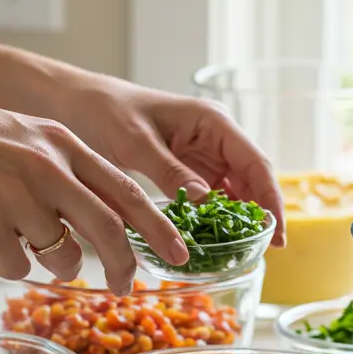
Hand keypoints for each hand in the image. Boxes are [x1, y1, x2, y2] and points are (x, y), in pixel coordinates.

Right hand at [0, 85, 187, 290]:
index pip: (127, 192)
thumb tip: (104, 221)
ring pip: (63, 255)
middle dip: (126, 266)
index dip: (159, 228)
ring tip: (29, 244)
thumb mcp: (26, 137)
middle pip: (109, 230)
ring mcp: (15, 195)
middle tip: (127, 286)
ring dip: (57, 264)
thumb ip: (67, 172)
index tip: (180, 254)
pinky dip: (9, 263)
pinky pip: (16, 265)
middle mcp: (47, 167)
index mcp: (62, 143)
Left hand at [42, 73, 285, 245]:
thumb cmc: (105, 112)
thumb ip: (172, 172)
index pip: (255, 163)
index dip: (270, 200)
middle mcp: (215, 136)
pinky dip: (215, 216)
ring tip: (244, 250)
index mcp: (212, 121)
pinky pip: (211, 194)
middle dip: (260, 213)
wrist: (76, 103)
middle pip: (251, 178)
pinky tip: (215, 238)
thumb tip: (206, 203)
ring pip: (234, 189)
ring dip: (239, 217)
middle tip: (264, 250)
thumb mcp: (136, 143)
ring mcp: (204, 152)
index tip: (276, 233)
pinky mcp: (189, 167)